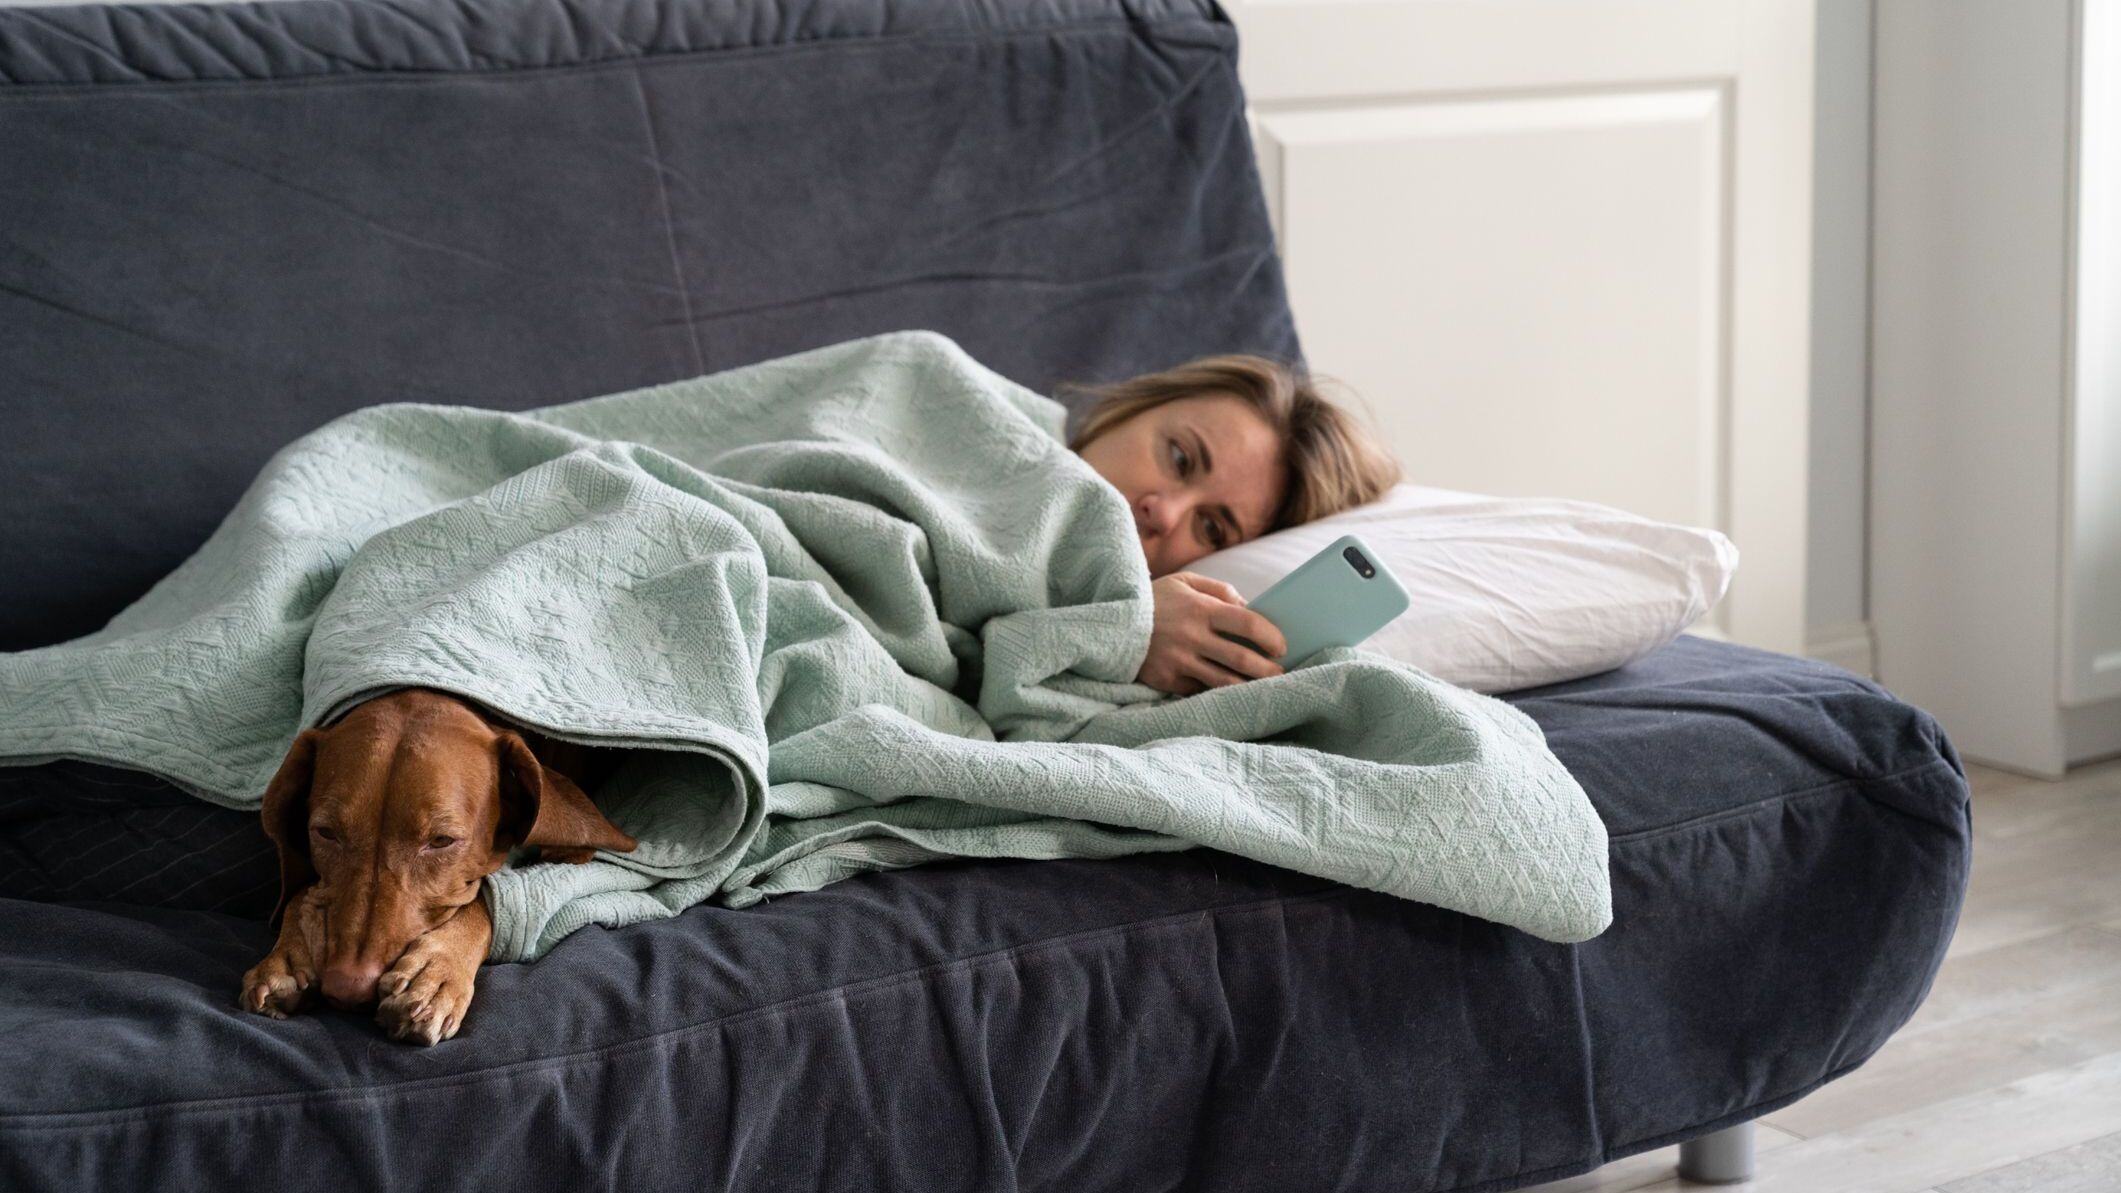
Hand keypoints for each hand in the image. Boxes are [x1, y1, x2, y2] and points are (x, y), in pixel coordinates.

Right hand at [1137, 572, 1289, 695]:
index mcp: (1200, 608)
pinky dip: (1217, 691)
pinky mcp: (1166, 680)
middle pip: (1242, 659)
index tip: (1281, 646)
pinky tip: (1230, 690)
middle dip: (1268, 669)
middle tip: (1279, 673)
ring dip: (1249, 686)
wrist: (1110, 622)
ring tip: (1262, 687)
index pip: (1248, 624)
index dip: (1272, 637)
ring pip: (1225, 682)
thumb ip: (1220, 590)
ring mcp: (1178, 661)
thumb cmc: (1155, 599)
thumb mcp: (1185, 582)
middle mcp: (1191, 636)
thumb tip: (1250, 607)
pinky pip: (1200, 690)